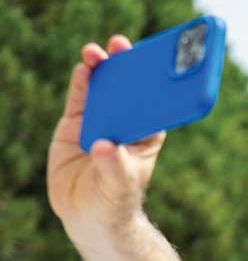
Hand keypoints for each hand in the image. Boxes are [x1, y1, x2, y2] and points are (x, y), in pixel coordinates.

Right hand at [47, 36, 165, 234]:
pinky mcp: (76, 122)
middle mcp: (125, 122)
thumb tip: (103, 146)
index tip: (159, 61)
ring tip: (97, 52)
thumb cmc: (115, 202)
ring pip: (102, 86)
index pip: (155, 103)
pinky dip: (81, 81)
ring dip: (102, 66)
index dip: (158, 81)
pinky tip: (84, 67)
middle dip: (127, 64)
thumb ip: (112, 167)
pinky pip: (80, 96)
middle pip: (128, 88)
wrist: (87, 215)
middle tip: (122, 45)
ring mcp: (100, 119)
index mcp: (147, 134)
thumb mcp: (118, 187)